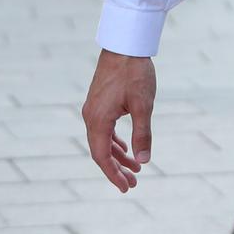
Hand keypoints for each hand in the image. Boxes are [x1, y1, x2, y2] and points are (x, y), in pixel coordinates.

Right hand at [81, 51, 154, 192]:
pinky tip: (125, 147)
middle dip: (117, 169)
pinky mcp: (99, 102)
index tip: (127, 188)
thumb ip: (142, 133)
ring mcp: (93, 109)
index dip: (113, 174)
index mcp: (97, 121)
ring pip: (103, 140)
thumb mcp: (143, 106)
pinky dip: (114, 141)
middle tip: (134, 183)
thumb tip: (143, 160)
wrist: (125, 45)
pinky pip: (104, 129)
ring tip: (135, 168)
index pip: (101, 157)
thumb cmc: (135, 74)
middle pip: (101, 151)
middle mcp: (90, 117)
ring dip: (117, 155)